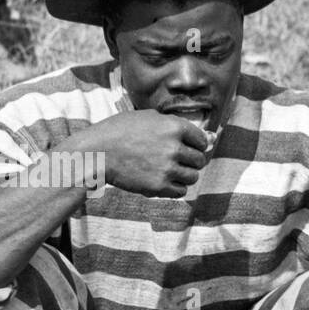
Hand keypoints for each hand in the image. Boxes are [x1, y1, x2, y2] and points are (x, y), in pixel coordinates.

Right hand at [70, 111, 210, 196]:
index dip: (195, 144)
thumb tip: (211, 137)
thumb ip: (179, 125)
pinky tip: (163, 180)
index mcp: (174, 126)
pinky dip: (175, 188)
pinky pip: (181, 191)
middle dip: (190, 160)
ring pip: (193, 177)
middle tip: (173, 159)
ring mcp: (167, 168)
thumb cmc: (121, 131)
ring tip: (168, 169)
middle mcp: (174, 147)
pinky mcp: (158, 186)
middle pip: (200, 160)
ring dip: (184, 175)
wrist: (97, 152)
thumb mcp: (149, 118)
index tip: (185, 146)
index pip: (202, 140)